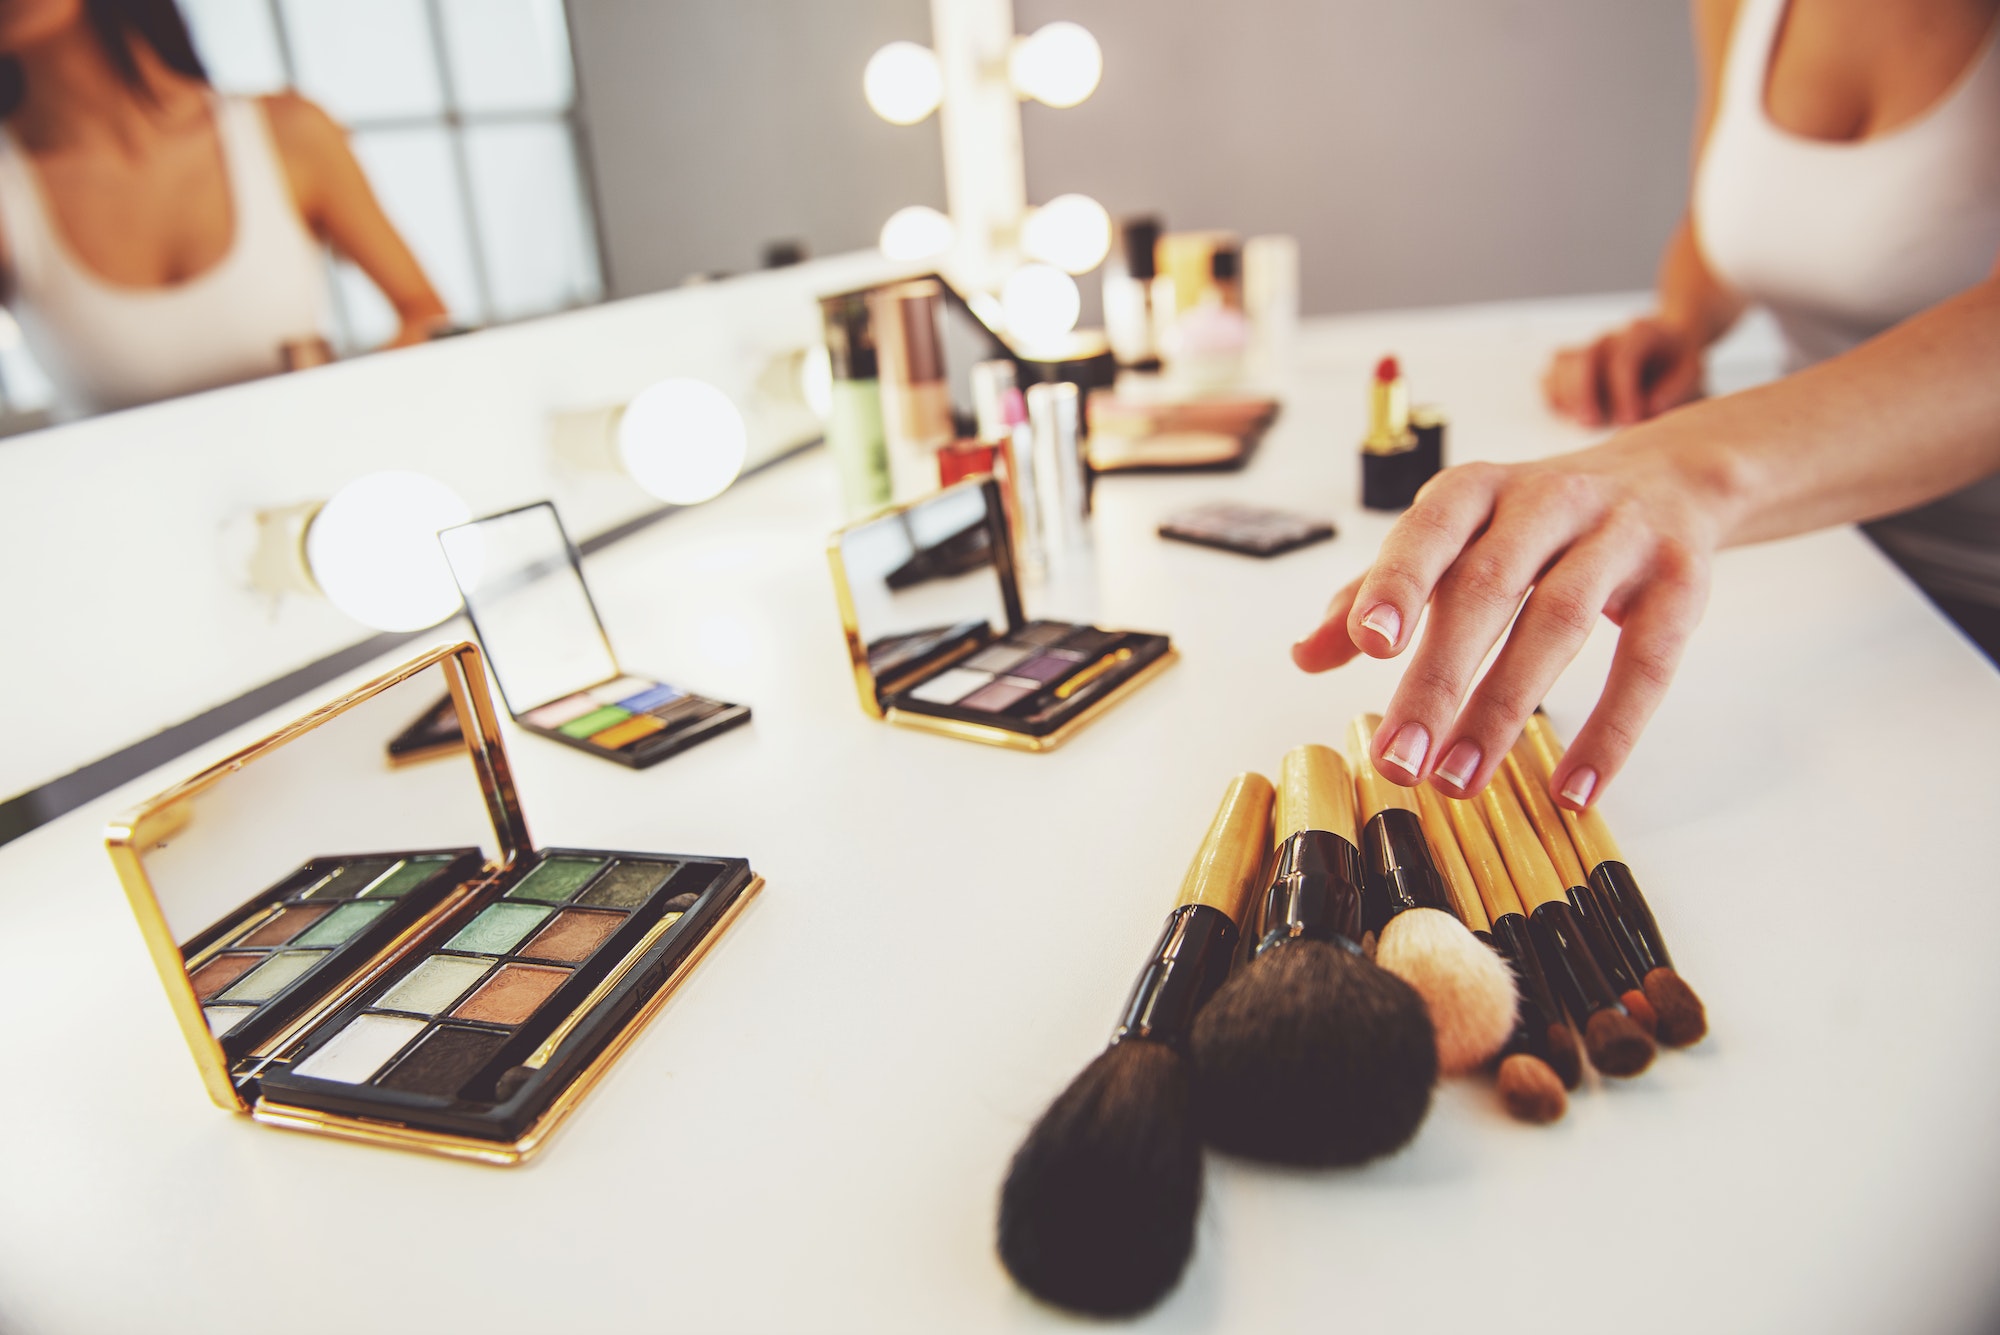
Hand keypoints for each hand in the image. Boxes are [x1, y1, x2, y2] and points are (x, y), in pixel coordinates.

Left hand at [1293, 427, 1732, 808]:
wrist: (1670, 478)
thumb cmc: (1535, 522)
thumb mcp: (1456, 538)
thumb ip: (1379, 592)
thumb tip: (1306, 655)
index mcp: (1477, 489)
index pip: (1431, 531)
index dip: (1399, 583)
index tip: (1368, 646)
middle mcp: (1546, 502)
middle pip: (1488, 588)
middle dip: (1438, 679)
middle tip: (1399, 760)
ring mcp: (1618, 537)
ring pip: (1560, 622)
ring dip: (1504, 709)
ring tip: (1459, 781)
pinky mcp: (1679, 581)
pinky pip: (1647, 662)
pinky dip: (1611, 731)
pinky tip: (1574, 789)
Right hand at [1543, 317, 1704, 427]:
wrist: (1668, 344)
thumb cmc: (1677, 361)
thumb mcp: (1693, 371)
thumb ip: (1678, 388)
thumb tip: (1651, 406)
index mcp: (1640, 333)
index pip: (1621, 358)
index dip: (1622, 392)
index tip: (1630, 420)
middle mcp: (1608, 339)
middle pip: (1582, 357)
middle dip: (1583, 393)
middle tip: (1592, 423)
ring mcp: (1586, 349)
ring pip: (1561, 364)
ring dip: (1566, 396)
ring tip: (1584, 421)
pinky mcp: (1571, 366)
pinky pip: (1550, 377)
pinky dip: (1556, 397)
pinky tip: (1572, 415)